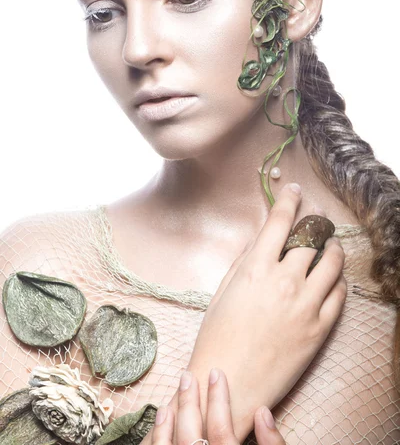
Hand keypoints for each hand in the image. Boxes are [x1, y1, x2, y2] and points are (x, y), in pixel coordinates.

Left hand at [152, 369, 284, 444]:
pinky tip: (160, 429)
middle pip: (191, 437)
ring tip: (170, 402)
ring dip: (166, 425)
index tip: (217, 374)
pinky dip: (157, 444)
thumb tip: (262, 412)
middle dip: (188, 402)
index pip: (222, 430)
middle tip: (187, 377)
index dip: (219, 399)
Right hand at [187, 183, 345, 439]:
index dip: (289, 200)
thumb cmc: (218, 335)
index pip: (279, 222)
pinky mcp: (319, 329)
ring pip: (332, 263)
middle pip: (311, 237)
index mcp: (256, 269)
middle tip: (319, 216)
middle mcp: (284, 281)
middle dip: (317, 220)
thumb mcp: (224, 289)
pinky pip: (339, 295)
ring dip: (333, 247)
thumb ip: (245, 259)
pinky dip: (338, 281)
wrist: (231, 382)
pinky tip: (333, 277)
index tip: (295, 189)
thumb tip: (262, 236)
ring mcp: (306, 305)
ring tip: (332, 243)